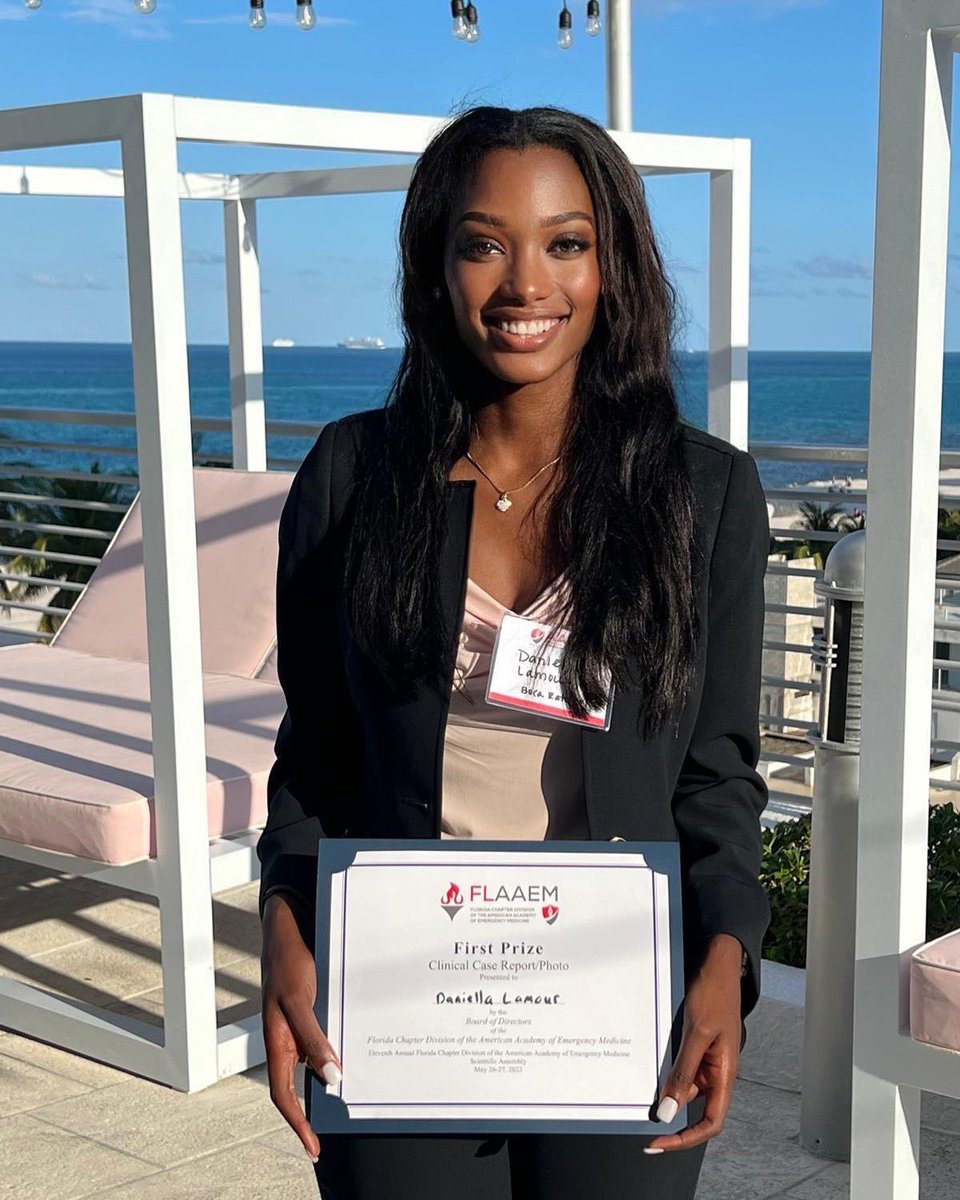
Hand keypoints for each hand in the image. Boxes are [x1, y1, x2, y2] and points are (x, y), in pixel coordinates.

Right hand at [261, 893, 341, 1162]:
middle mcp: (287, 1040)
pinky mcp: (314, 1013)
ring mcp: (300, 1028)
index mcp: (277, 1042)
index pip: (283, 1094)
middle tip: (340, 1126)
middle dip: (315, 1111)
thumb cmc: (288, 962)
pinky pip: (325, 1041)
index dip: (296, 1123)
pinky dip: (338, 1052)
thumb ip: (312, 1037)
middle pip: (299, 1085)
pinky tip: (360, 1055)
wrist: (290, 928)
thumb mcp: (299, 999)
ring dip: (332, 1079)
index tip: (313, 1146)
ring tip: (356, 1098)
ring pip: (315, 1063)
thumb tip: (330, 1076)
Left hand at [643, 933, 742, 1152]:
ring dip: (665, 1093)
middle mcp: (717, 1071)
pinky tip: (647, 1068)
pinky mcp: (696, 1045)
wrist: (718, 963)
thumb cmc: (714, 993)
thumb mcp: (696, 1033)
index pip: (711, 1122)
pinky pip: (680, 1067)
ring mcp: (707, 1059)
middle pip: (696, 1110)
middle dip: (671, 1118)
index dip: (687, 1138)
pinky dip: (665, 1072)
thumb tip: (669, 1111)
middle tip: (644, 1126)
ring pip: (685, 1088)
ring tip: (639, 1093)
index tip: (662, 1142)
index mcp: (725, 1073)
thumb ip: (684, 1073)